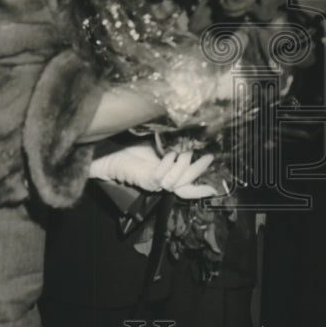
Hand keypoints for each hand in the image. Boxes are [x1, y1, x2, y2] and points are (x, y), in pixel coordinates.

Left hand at [89, 142, 217, 198]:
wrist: (110, 154)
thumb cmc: (133, 149)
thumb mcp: (159, 147)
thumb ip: (174, 147)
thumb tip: (191, 137)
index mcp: (168, 177)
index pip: (188, 188)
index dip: (201, 190)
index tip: (215, 189)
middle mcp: (163, 183)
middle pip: (187, 184)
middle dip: (199, 170)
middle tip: (209, 156)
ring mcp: (155, 183)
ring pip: (176, 181)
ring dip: (183, 165)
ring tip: (185, 150)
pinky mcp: (146, 180)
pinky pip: (162, 176)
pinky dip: (168, 164)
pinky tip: (168, 154)